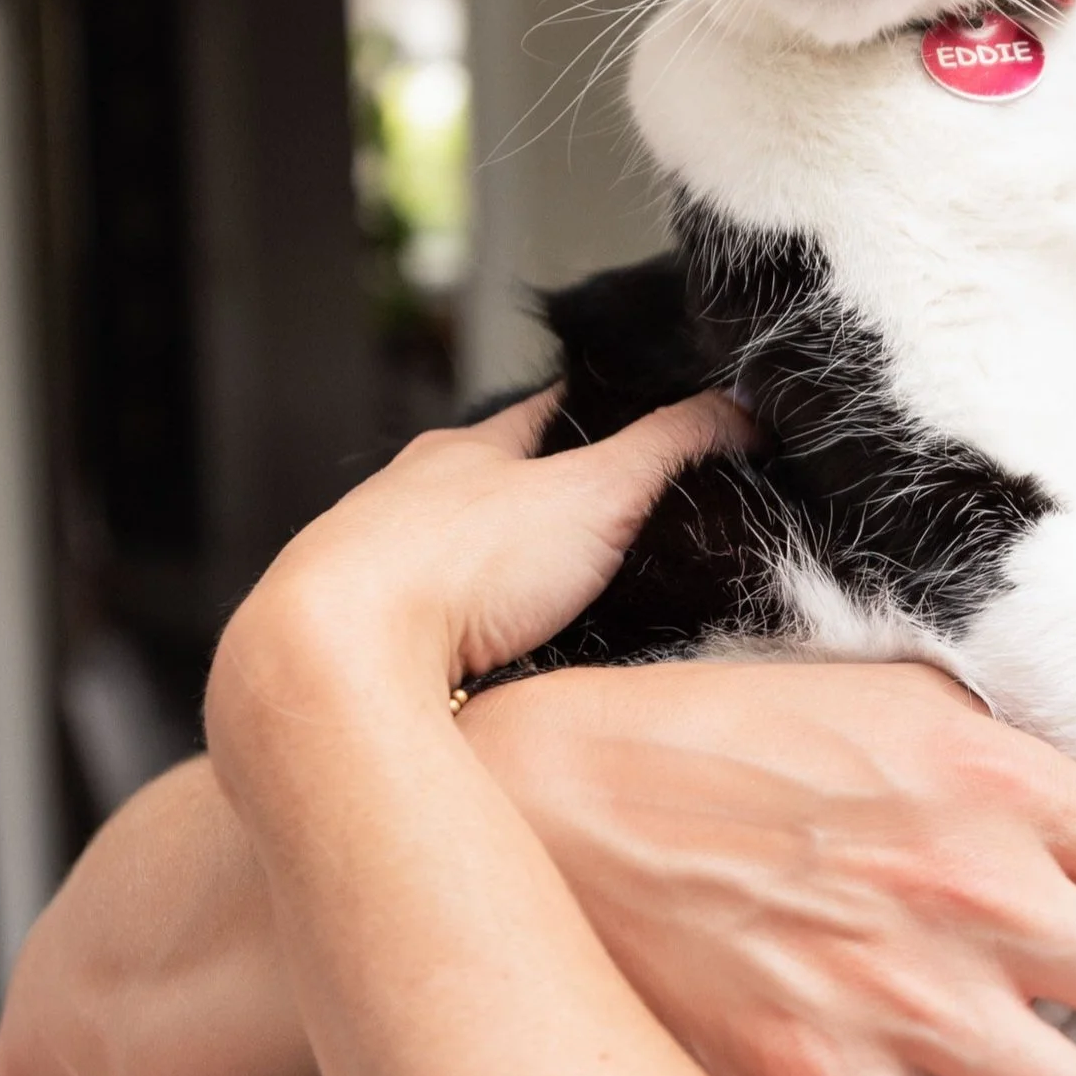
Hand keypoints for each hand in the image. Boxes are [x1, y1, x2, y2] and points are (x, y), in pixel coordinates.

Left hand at [212, 387, 737, 714]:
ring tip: (555, 609)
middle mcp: (407, 502)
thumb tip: (741, 407)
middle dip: (540, 507)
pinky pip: (423, 632)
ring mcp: (374, 572)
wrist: (334, 660)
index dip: (596, 415)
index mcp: (463, 452)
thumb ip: (673, 447)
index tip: (637, 420)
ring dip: (494, 580)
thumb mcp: (597, 492)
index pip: (541, 415)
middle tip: (605, 534)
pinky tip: (489, 668)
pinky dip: (460, 641)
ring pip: (447, 562)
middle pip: (487, 491)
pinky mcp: (359, 645)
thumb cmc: (455, 566)